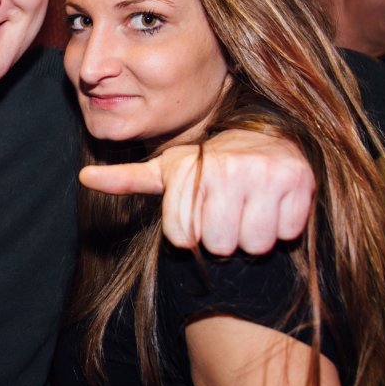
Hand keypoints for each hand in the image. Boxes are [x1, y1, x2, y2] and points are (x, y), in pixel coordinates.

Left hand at [80, 129, 313, 255]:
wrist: (265, 140)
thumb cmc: (207, 163)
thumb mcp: (166, 170)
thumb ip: (128, 178)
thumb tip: (83, 176)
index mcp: (192, 169)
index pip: (183, 238)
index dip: (190, 233)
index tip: (198, 211)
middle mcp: (230, 167)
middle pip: (218, 245)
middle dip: (221, 237)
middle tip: (226, 212)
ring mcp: (268, 174)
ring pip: (253, 245)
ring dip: (251, 236)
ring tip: (248, 209)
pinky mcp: (301, 182)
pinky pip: (286, 233)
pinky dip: (281, 227)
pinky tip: (273, 205)